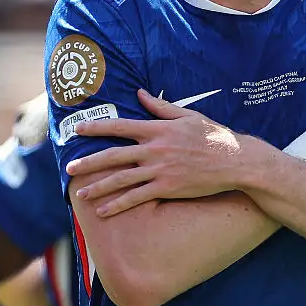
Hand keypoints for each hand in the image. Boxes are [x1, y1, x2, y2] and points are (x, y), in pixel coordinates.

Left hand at [65, 90, 247, 216]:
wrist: (235, 160)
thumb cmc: (213, 136)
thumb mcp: (188, 116)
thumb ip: (161, 108)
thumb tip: (140, 94)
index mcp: (159, 129)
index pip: (121, 126)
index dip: (97, 127)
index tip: (78, 129)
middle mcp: (155, 149)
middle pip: (114, 155)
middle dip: (89, 162)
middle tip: (70, 168)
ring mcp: (160, 170)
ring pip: (121, 179)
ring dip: (98, 187)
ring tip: (81, 194)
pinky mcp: (167, 187)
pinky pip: (137, 197)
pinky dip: (118, 204)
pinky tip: (104, 211)